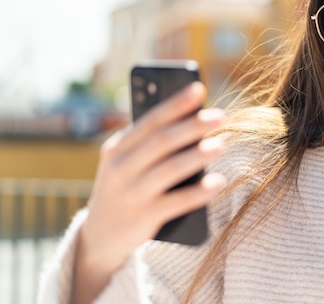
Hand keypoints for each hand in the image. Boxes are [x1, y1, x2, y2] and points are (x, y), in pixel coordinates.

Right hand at [72, 82, 226, 303]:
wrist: (100, 236)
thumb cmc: (126, 187)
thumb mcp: (127, 163)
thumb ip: (151, 143)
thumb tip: (196, 120)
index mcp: (117, 148)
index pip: (149, 120)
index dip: (174, 104)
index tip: (198, 88)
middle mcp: (120, 169)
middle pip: (161, 142)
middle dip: (191, 127)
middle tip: (219, 116)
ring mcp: (131, 194)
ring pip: (169, 170)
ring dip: (197, 156)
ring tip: (222, 145)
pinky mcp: (143, 218)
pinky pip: (176, 203)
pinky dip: (199, 192)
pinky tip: (219, 182)